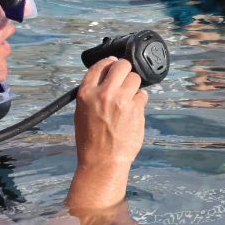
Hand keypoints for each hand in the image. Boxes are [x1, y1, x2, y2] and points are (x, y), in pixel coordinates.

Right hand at [68, 57, 147, 208]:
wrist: (103, 161)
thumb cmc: (90, 140)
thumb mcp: (81, 112)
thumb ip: (92, 93)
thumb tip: (105, 79)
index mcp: (86, 93)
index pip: (100, 65)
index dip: (109, 63)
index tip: (114, 63)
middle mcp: (104, 93)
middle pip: (122, 65)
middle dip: (125, 69)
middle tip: (126, 78)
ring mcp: (122, 100)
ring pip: (135, 79)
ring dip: (134, 86)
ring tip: (129, 98)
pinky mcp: (137, 109)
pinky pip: (142, 95)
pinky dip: (139, 100)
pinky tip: (133, 110)